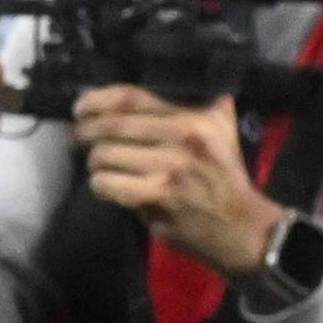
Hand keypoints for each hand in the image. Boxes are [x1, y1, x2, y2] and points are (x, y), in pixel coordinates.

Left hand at [74, 86, 284, 275]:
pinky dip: (100, 185)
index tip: (80, 109)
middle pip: (111, 126)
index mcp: (194, 118)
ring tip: (98, 166)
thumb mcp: (220, 132)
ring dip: (93, 163)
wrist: (244, 226)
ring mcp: (172, 167)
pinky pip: (110, 184)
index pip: (131, 98)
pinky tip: (106, 186)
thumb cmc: (225, 177)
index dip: (96, 100)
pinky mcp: (162, 196)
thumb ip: (193, 106)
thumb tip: (135, 95)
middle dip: (85, 133)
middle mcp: (183, 137)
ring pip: (105, 155)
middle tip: (78, 139)